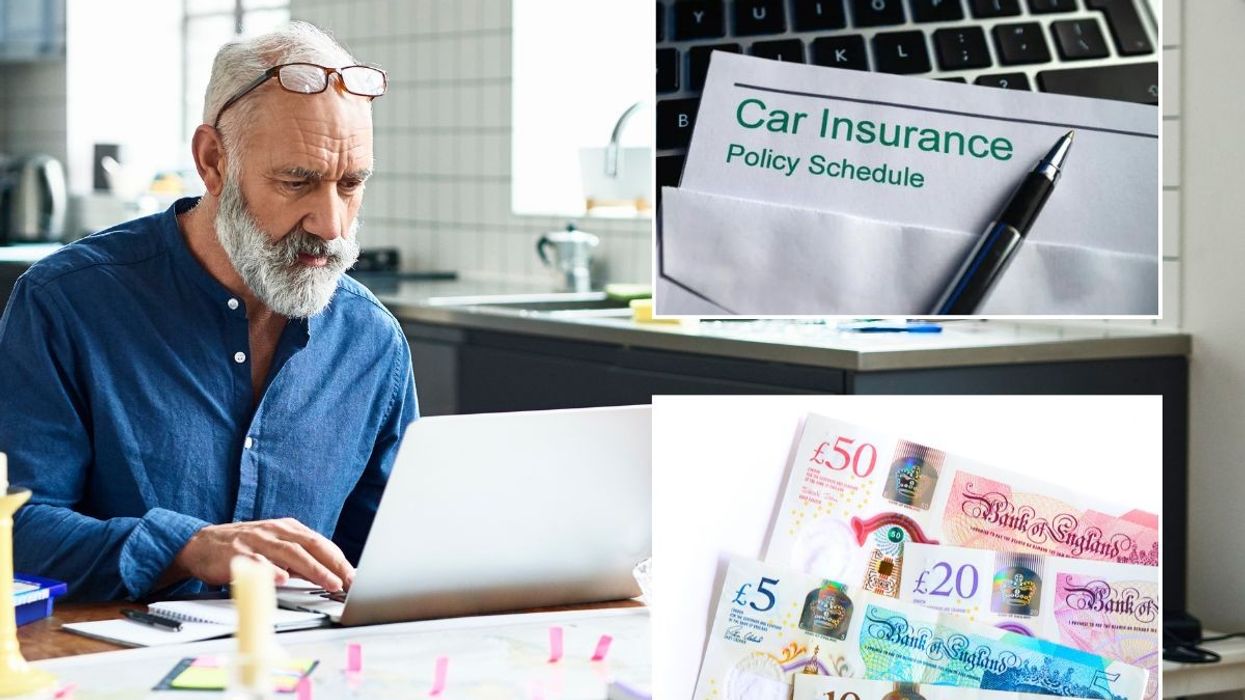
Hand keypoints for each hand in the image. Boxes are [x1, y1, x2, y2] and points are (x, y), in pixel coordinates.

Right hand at [169, 518, 354, 591]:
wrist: (201, 544)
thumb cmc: (245, 547)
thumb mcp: (276, 548)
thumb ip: (300, 559)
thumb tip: (329, 575)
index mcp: (288, 528)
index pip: (320, 543)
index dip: (339, 560)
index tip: (354, 576)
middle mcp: (275, 531)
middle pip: (310, 546)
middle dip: (332, 564)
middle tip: (347, 581)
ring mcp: (257, 541)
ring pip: (290, 553)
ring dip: (312, 569)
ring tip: (328, 582)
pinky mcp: (237, 553)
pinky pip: (257, 562)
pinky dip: (271, 570)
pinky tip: (283, 579)